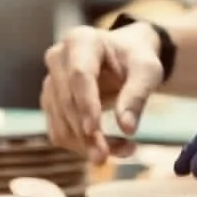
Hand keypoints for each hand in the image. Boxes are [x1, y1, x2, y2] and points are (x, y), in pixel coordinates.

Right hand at [41, 22, 164, 164]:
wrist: (124, 59)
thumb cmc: (136, 59)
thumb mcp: (147, 70)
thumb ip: (138, 94)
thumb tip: (127, 128)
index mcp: (81, 40)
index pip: (79, 75)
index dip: (86, 104)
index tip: (94, 130)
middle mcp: (58, 58)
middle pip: (67, 101)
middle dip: (86, 133)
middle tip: (108, 156)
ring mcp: (50, 82)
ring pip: (60, 122)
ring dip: (87, 144)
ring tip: (125, 150)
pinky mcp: (50, 104)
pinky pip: (59, 132)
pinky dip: (82, 147)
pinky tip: (111, 149)